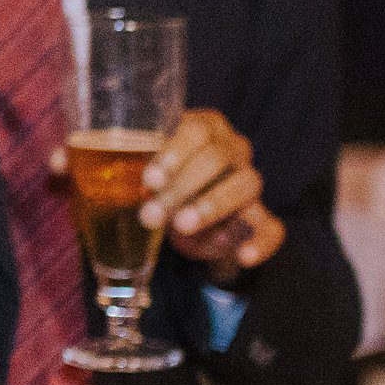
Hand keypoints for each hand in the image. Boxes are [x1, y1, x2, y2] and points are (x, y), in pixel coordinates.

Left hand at [117, 109, 285, 275]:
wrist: (185, 222)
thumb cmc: (162, 185)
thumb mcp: (147, 174)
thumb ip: (135, 173)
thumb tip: (112, 183)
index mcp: (205, 128)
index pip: (196, 130)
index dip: (174, 153)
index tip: (150, 180)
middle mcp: (233, 148)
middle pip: (217, 157)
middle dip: (182, 187)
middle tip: (151, 214)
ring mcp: (250, 181)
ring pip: (246, 184)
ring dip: (212, 206)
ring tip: (182, 226)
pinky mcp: (261, 217)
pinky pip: (272, 227)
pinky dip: (262, 243)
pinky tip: (244, 257)